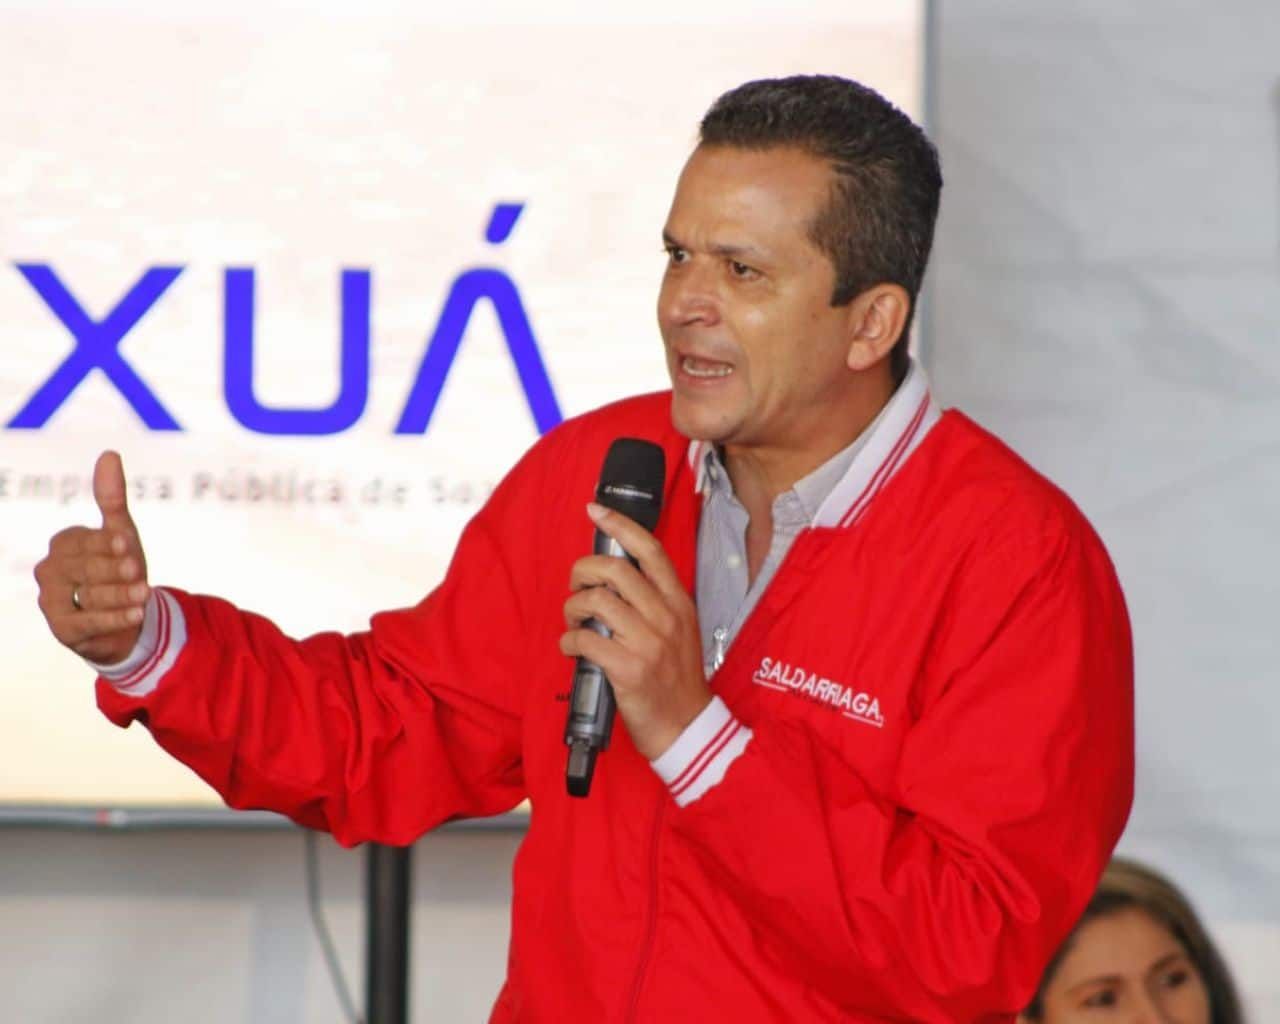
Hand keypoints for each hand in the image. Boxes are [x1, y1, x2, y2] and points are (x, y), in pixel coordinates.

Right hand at [34, 451, 150, 663]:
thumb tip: (110, 454)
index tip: (127, 543)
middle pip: (84, 569)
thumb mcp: (121, 533)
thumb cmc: (121, 568)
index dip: (105, 543)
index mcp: (63, 543)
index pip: (82, 541)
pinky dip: (114, 619)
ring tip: (144, 593)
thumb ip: (112, 498)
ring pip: (88, 596)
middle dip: (113, 569)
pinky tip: (136, 614)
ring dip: (119, 595)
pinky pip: (89, 622)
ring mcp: (52, 601)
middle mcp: (50, 570)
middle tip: (137, 569)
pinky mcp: (62, 629)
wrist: (127, 616)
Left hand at [559, 502, 710, 760]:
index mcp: (678, 602)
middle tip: (576, 584)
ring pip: (596, 602)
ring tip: (573, 619)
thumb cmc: (675, 677)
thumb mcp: (678, 629)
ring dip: (573, 607)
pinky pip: (585, 641)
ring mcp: (648, 642)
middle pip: (616, 570)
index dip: (620, 525)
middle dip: (583, 570)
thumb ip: (653, 601)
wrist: (686, 725)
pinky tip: (572, 647)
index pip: (650, 550)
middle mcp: (666, 616)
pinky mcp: (629, 669)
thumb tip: (611, 576)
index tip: (595, 511)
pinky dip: (569, 641)